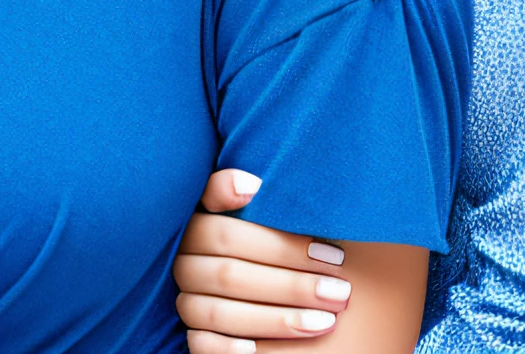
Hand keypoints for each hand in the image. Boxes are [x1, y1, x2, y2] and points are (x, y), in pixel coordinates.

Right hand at [173, 169, 352, 352]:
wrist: (258, 273)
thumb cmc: (268, 235)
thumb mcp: (261, 209)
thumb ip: (254, 195)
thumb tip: (253, 186)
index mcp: (195, 225)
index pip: (230, 235)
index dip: (280, 246)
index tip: (329, 252)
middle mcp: (184, 263)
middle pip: (232, 275)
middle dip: (291, 285)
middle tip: (339, 291)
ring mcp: (186, 301)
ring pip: (222, 313)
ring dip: (278, 319)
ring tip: (326, 321)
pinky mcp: (193, 335)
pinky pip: (203, 345)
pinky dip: (230, 349)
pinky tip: (262, 350)